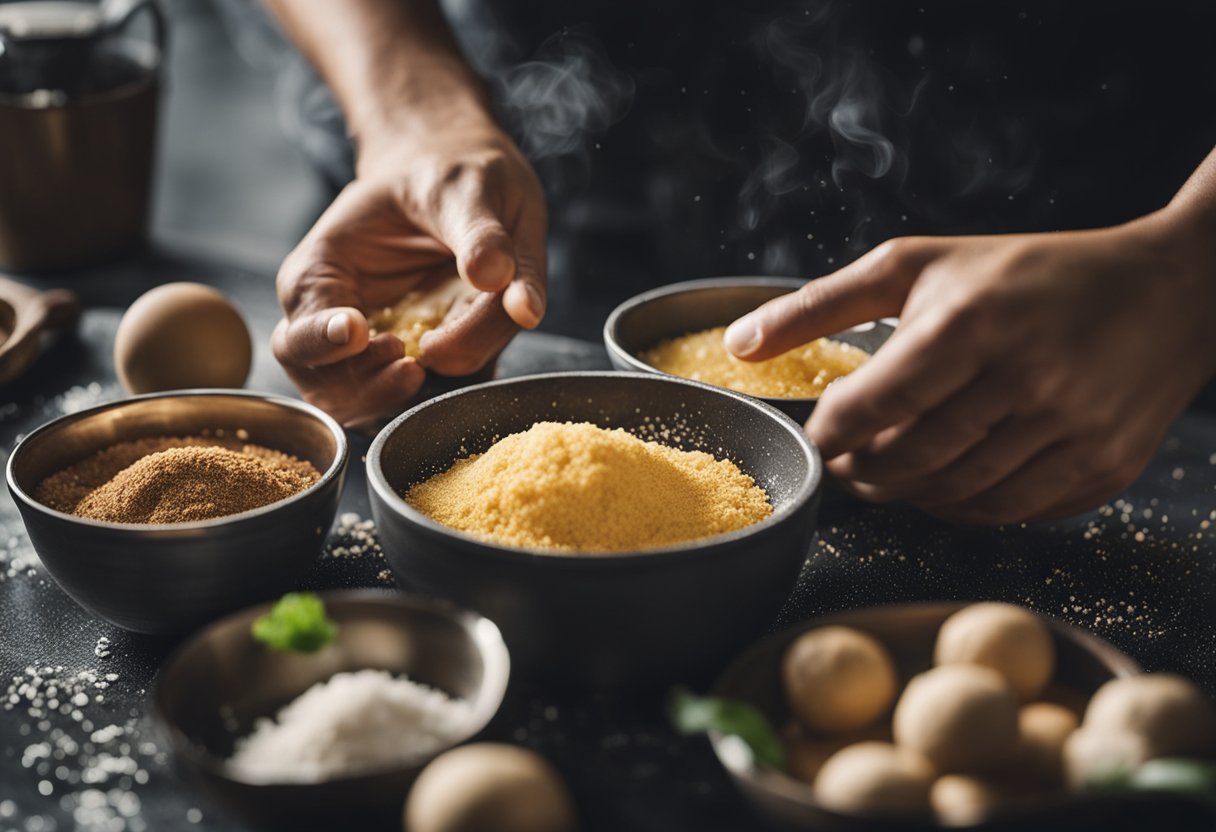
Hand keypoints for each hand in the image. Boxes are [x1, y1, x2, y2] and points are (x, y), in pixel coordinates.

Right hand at [272, 126, 546, 428]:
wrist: (470, 176)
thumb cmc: (453, 172)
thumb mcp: (469, 186)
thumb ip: (481, 235)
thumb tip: (500, 283)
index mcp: (323, 272)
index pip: (299, 333)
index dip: (322, 342)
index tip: (360, 331)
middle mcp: (343, 321)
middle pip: (327, 387)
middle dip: (368, 388)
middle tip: (413, 364)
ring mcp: (386, 349)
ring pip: (377, 404)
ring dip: (413, 395)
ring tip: (444, 351)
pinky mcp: (431, 362)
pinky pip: (433, 397)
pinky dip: (454, 390)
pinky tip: (474, 345)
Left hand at [725, 215, 1215, 523]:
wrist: (1168, 292)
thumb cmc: (1026, 271)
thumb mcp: (918, 265)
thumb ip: (822, 305)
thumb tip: (738, 345)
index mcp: (969, 324)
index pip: (868, 407)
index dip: (828, 433)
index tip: (818, 434)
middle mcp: (1024, 380)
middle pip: (905, 462)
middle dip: (858, 471)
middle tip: (845, 462)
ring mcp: (1069, 431)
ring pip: (952, 497)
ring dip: (904, 493)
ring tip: (885, 472)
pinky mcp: (1100, 468)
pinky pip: (1006, 513)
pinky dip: (960, 507)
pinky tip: (942, 482)